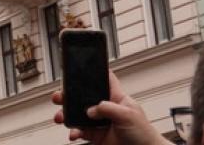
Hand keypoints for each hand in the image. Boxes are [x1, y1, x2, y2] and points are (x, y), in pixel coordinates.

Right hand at [51, 71, 171, 144]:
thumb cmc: (144, 134)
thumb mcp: (128, 115)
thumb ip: (107, 108)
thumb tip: (90, 109)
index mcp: (116, 98)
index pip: (105, 80)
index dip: (94, 71)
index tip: (80, 66)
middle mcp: (106, 109)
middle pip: (84, 97)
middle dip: (69, 96)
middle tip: (59, 96)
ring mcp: (100, 123)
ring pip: (78, 115)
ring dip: (67, 115)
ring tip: (61, 117)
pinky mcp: (96, 137)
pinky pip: (80, 132)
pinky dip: (74, 133)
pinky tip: (73, 133)